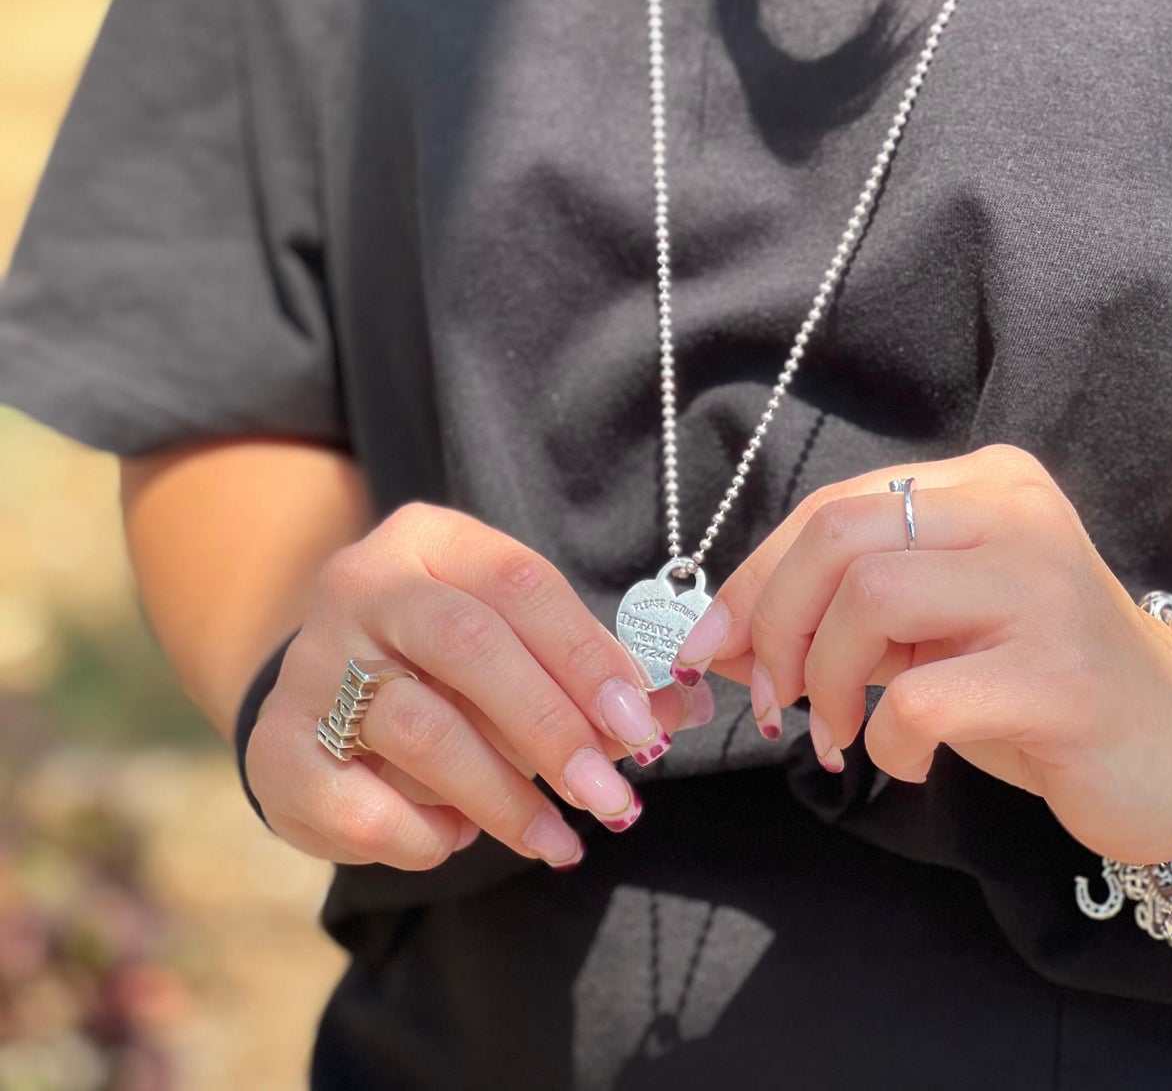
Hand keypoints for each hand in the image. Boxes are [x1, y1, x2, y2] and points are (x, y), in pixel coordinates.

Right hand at [244, 502, 710, 870]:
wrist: (328, 699)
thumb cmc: (450, 667)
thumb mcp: (519, 648)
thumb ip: (596, 677)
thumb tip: (688, 709)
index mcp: (427, 539)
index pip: (520, 582)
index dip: (586, 656)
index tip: (640, 729)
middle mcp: (360, 585)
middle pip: (467, 643)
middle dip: (550, 727)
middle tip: (610, 797)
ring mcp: (311, 664)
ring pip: (420, 726)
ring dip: (504, 796)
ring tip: (559, 840)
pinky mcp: (276, 748)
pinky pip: (359, 801)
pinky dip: (423, 832)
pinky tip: (458, 838)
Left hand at [673, 444, 1171, 865]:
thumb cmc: (1041, 684)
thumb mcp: (941, 629)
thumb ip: (847, 616)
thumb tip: (723, 637)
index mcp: (986, 484)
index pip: (836, 506)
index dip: (758, 577)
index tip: (712, 645)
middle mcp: (1017, 514)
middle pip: (840, 535)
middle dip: (775, 621)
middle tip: (769, 696)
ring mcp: (1044, 589)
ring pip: (871, 599)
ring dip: (825, 680)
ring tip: (836, 733)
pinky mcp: (1060, 677)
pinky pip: (922, 698)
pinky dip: (888, 740)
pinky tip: (911, 762)